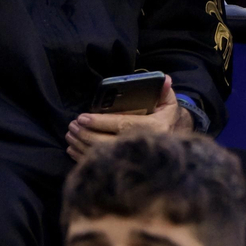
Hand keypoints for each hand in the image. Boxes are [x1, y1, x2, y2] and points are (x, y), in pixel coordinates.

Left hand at [66, 77, 191, 161]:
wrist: (175, 145)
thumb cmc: (166, 120)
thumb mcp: (168, 104)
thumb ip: (163, 91)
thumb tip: (164, 78)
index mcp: (153, 128)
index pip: (122, 124)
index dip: (100, 122)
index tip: (82, 117)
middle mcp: (141, 145)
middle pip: (107, 142)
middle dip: (85, 134)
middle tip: (72, 125)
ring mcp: (131, 159)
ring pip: (100, 155)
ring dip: (81, 145)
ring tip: (70, 134)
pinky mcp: (122, 167)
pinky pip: (99, 165)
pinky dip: (82, 158)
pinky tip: (73, 149)